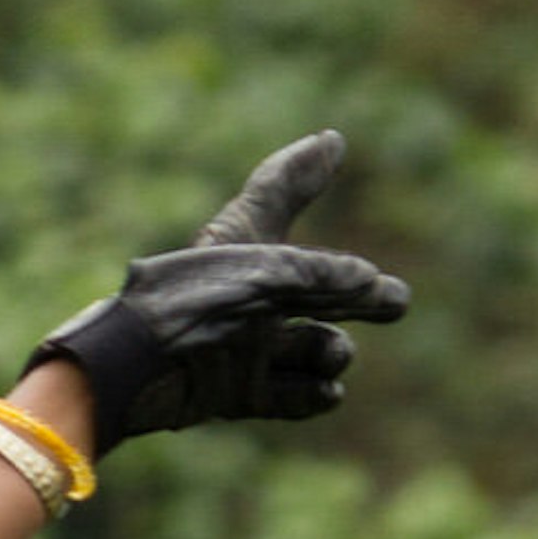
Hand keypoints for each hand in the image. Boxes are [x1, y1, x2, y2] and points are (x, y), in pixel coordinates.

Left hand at [26, 134, 409, 449]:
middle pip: (320, 293)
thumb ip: (306, 228)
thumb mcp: (257, 254)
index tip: (333, 143)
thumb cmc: (193, 300)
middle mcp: (245, 297)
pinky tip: (328, 390)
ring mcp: (242, 346)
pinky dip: (313, 394)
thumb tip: (348, 191)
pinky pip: (289, 395)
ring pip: (312, 349)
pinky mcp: (235, 393)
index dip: (300, 170)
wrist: (142, 370)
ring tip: (330, 353)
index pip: (271, 200)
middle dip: (363, 296)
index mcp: (240, 251)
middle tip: (395, 301)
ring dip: (331, 353)